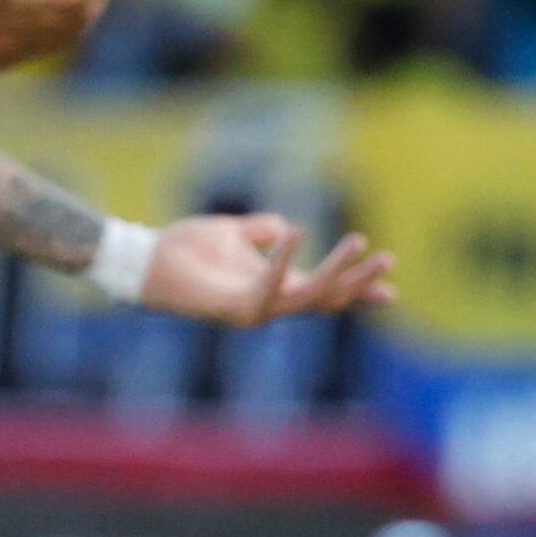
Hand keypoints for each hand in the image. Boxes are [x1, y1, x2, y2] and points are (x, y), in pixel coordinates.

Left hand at [140, 212, 395, 326]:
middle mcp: (268, 303)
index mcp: (273, 287)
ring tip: (359, 242)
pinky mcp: (231, 307)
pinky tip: (296, 232)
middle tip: (388, 259)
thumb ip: (260, 231)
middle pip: (326, 300)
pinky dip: (282, 260)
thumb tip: (281, 227)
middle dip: (359, 281)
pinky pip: (266, 286)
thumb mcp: (232, 232)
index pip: (324, 292)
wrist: (143, 260)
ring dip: (336, 273)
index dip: (357, 290)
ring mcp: (251, 309)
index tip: (392, 289)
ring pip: (307, 299)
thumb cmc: (183, 248)